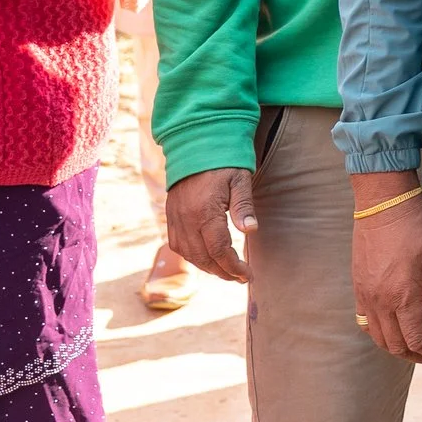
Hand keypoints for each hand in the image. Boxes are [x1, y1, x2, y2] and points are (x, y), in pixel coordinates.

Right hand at [164, 167, 256, 282]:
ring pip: (188, 254)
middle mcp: (186, 219)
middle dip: (222, 272)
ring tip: (226, 271)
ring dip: (207, 267)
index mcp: (204, 211)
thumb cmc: (223, 161)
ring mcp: (175, 218)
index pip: (219, 250)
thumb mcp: (240, 179)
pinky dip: (192, 256)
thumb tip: (250, 230)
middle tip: (240, 277)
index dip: (233, 266)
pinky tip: (206, 257)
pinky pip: (177, 244)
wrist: (194, 144)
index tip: (248, 274)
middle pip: (202, 257)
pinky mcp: (170, 215)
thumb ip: (244, 206)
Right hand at [350, 175, 421, 363]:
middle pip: (396, 345)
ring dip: (399, 348)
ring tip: (420, 346)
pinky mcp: (358, 286)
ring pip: (378, 337)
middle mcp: (379, 300)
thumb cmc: (417, 222)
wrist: (383, 199)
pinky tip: (396, 327)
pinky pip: (364, 322)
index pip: (418, 339)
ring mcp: (365, 294)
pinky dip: (381, 333)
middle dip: (419, 356)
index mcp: (402, 295)